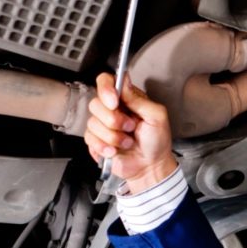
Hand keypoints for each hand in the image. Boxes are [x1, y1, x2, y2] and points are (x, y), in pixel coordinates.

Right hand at [85, 73, 176, 192]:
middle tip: (130, 127)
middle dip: (114, 120)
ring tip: (127, 141)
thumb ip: (139, 99)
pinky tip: (115, 150)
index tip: (114, 102)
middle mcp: (111, 109)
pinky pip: (89, 139)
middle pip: (96, 103)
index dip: (106, 89)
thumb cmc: (157, 141)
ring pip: (93, 123)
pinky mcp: (95, 141)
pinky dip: (104, 146)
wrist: (151, 166)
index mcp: (126, 98)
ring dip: (113, 136)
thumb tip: (124, 81)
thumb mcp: (156, 116)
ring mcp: (102, 125)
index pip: (106, 81)